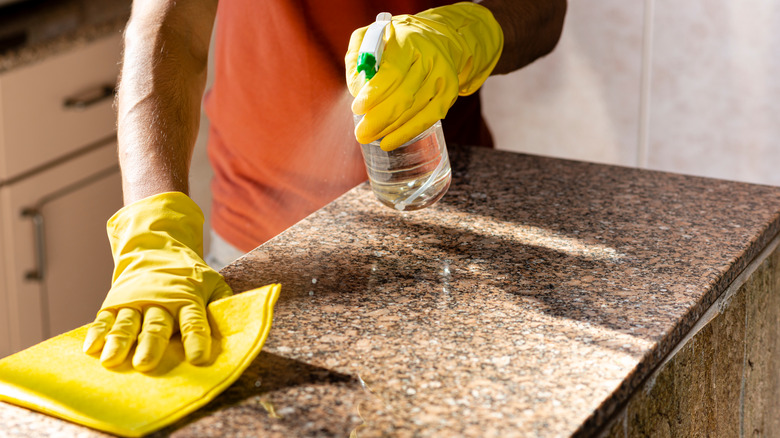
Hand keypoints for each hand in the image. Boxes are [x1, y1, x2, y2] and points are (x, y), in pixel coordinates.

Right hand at [83, 192, 231, 371]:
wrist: (156, 247)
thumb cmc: (189, 275)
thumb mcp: (212, 282)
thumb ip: (222, 302)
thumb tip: (234, 324)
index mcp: (187, 297)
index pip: (194, 321)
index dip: (196, 339)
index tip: (198, 359)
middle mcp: (160, 300)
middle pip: (157, 325)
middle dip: (151, 344)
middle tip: (145, 364)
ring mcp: (135, 301)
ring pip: (127, 323)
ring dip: (119, 342)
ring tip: (111, 361)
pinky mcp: (115, 303)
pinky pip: (104, 319)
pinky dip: (97, 333)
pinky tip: (90, 349)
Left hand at [345, 2, 502, 150]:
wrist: (438, 37)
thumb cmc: (396, 40)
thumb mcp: (371, 36)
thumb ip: (358, 57)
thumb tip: (357, 88)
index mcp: (408, 41)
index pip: (392, 72)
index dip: (374, 94)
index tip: (357, 108)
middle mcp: (430, 58)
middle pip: (404, 96)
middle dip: (379, 118)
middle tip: (361, 133)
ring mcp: (442, 77)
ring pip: (415, 110)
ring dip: (390, 128)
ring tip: (369, 136)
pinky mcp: (449, 92)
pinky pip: (428, 118)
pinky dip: (407, 132)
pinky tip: (389, 142)